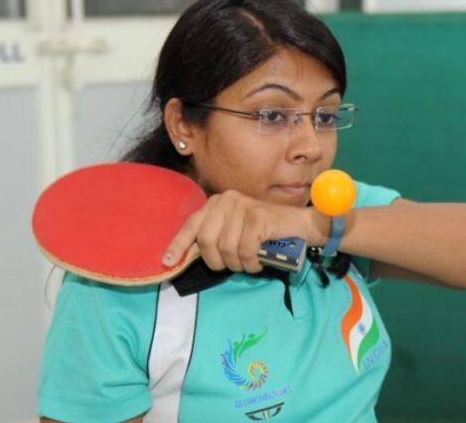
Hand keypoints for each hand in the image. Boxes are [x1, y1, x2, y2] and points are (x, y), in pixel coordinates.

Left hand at [162, 190, 316, 272]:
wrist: (298, 225)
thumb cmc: (265, 232)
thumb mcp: (234, 232)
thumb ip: (214, 238)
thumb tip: (188, 255)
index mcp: (217, 203)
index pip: (191, 225)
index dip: (178, 245)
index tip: (168, 262)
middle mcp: (226, 200)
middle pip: (206, 241)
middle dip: (217, 261)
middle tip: (231, 266)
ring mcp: (242, 206)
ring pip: (225, 248)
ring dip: (237, 264)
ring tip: (248, 263)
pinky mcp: (256, 217)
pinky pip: (244, 250)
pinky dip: (251, 263)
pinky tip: (258, 262)